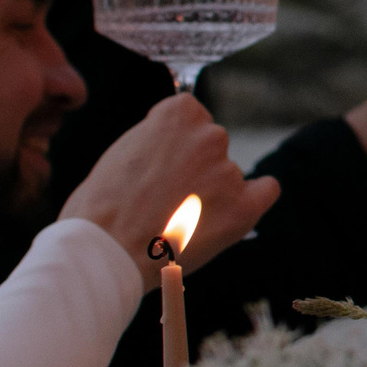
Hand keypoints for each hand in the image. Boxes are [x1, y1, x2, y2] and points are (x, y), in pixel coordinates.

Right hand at [61, 93, 277, 285]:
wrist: (105, 252)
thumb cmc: (100, 207)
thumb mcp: (122, 151)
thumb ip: (156, 140)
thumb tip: (172, 147)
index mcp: (179, 113)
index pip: (191, 115)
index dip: (174, 141)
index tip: (163, 161)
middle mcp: (210, 136)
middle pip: (211, 144)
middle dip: (195, 165)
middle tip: (167, 196)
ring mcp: (229, 172)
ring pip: (228, 174)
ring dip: (212, 190)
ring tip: (178, 219)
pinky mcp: (243, 209)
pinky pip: (266, 190)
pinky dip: (254, 197)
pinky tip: (236, 210)